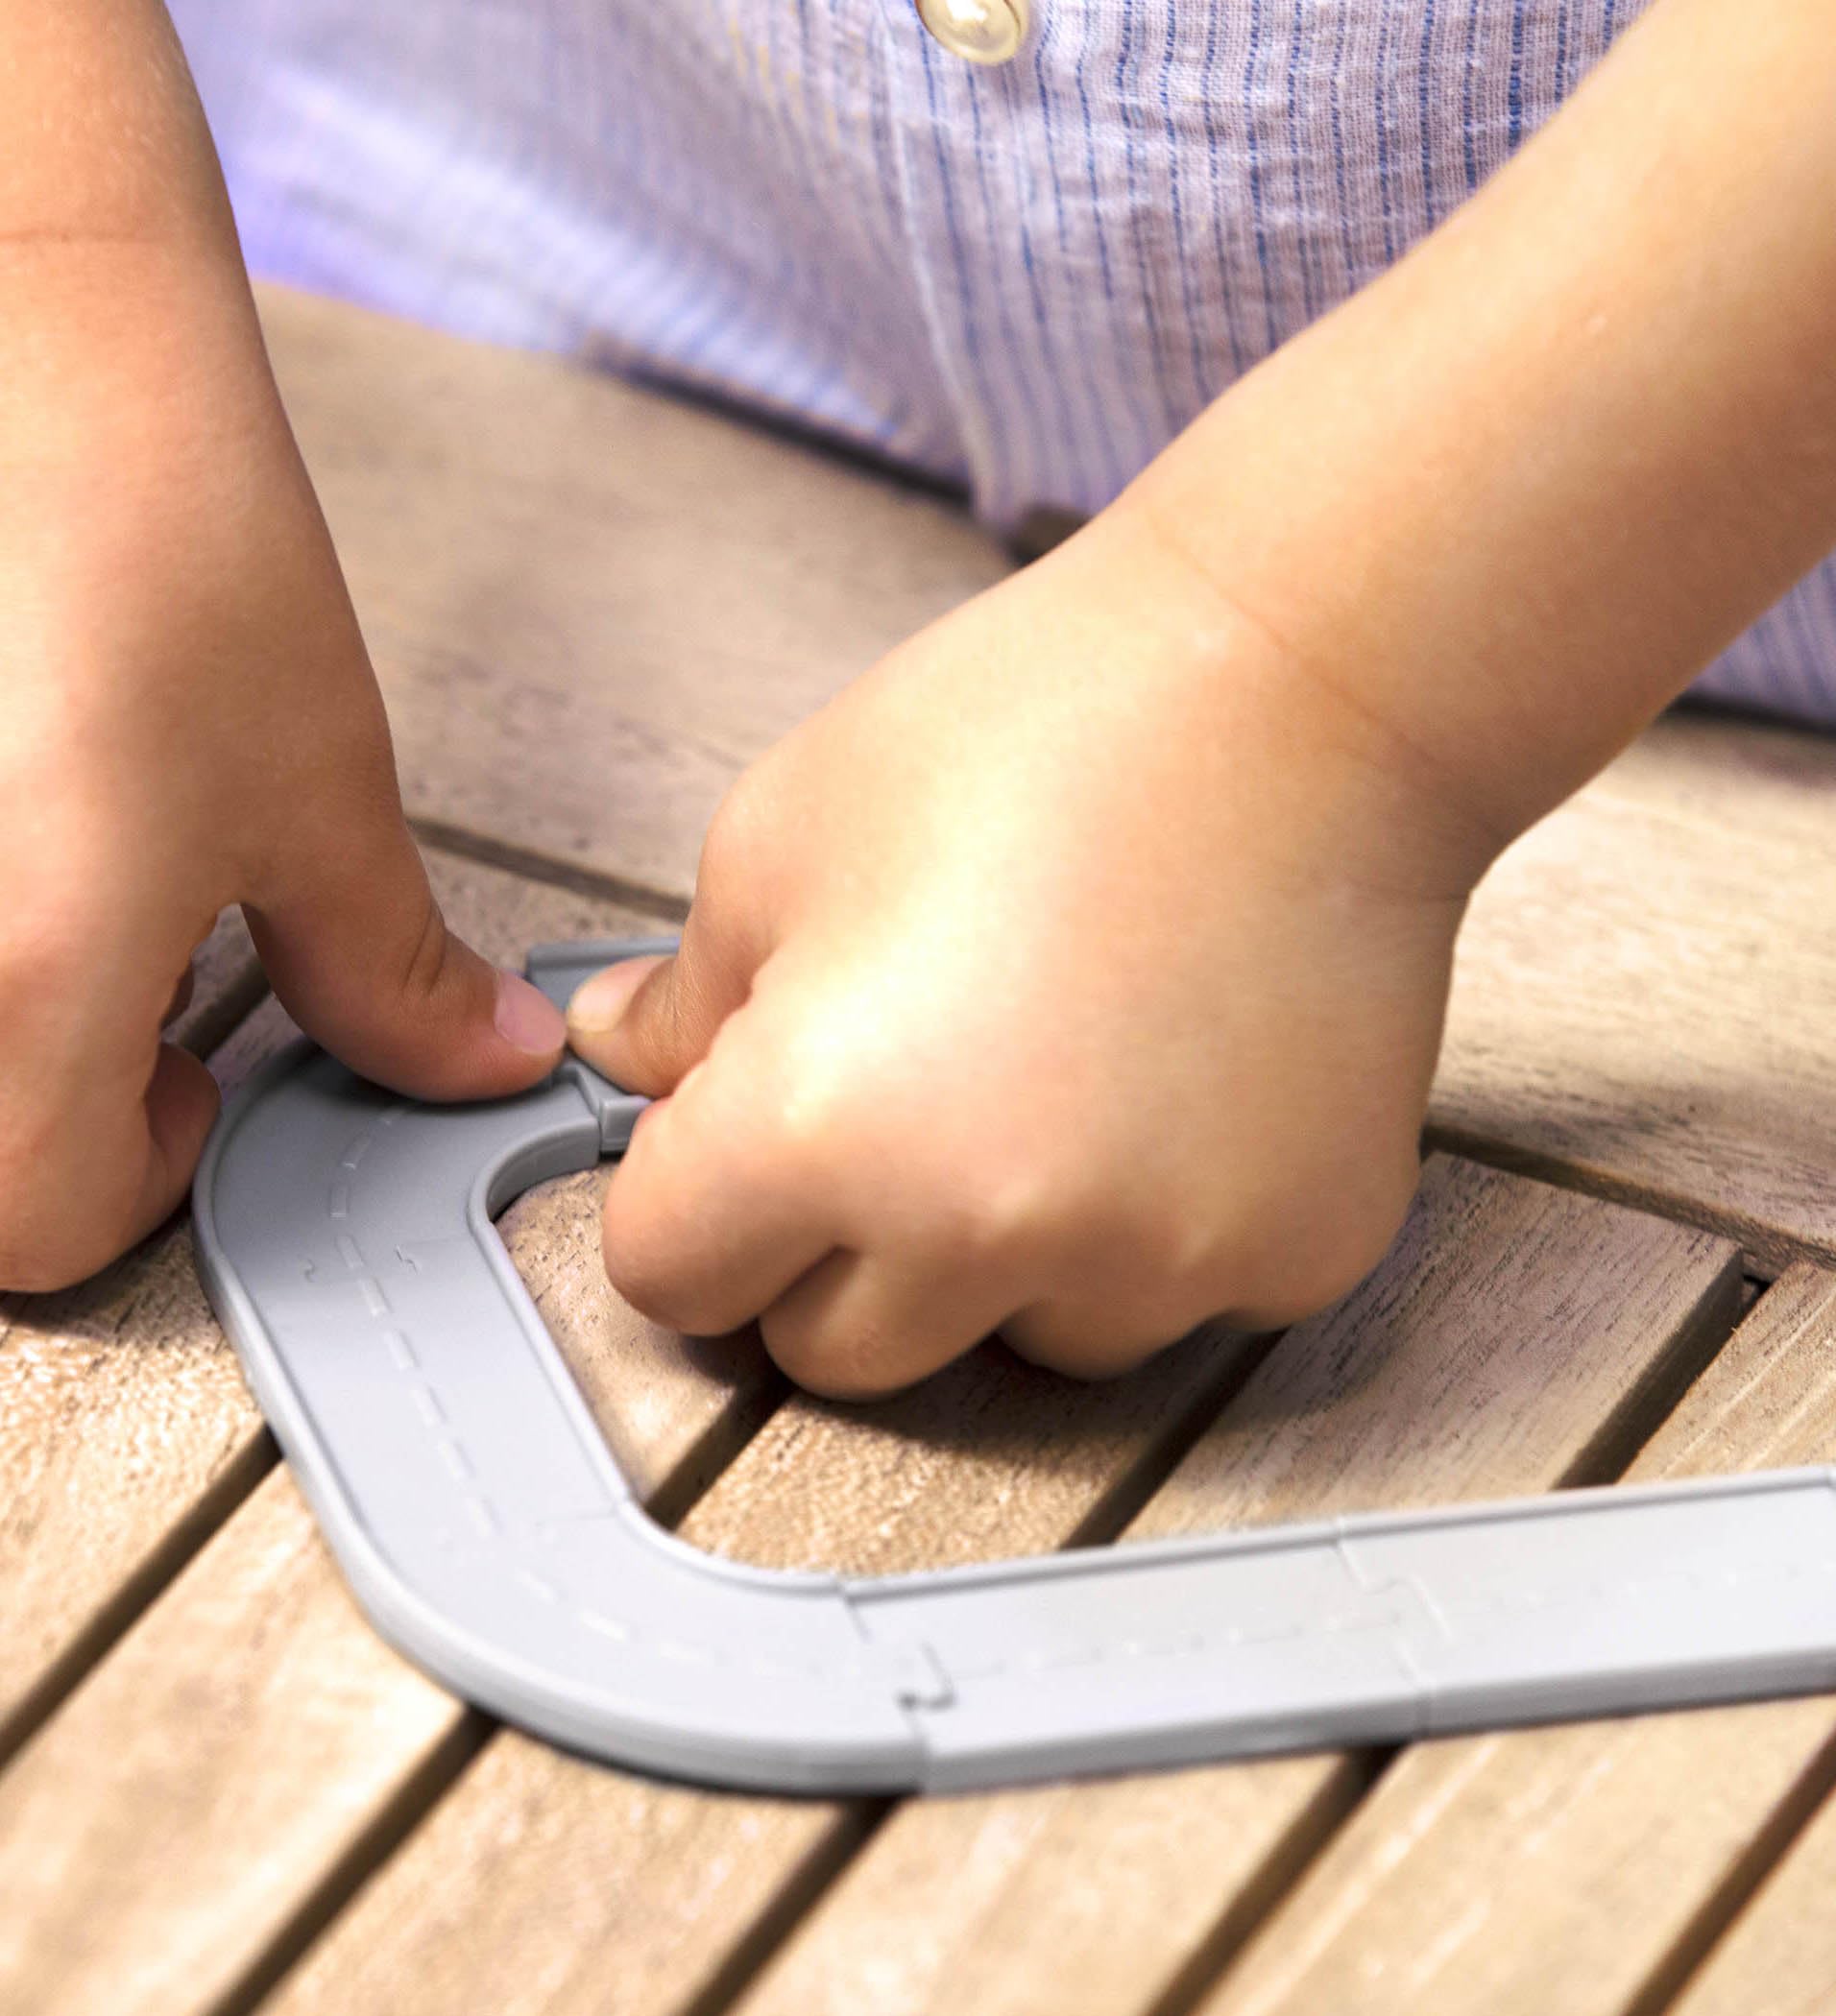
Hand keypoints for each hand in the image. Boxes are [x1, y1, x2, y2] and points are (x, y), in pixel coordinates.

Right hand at [0, 315, 566, 1292]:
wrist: (28, 338)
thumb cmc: (167, 547)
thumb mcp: (315, 795)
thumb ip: (391, 977)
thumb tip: (483, 1063)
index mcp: (15, 984)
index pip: (42, 1232)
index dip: (141, 1182)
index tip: (194, 1081)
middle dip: (47, 1121)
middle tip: (135, 1005)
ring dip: (5, 1031)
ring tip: (73, 888)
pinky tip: (19, 822)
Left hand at [565, 507, 1479, 1396]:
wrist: (1303, 686)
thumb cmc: (1041, 726)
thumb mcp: (788, 831)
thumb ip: (687, 994)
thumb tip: (639, 1064)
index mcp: (822, 1129)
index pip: (671, 1279)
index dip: (685, 1204)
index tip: (726, 1148)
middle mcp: (986, 1234)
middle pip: (835, 1351)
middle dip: (830, 1250)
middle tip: (894, 1101)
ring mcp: (1156, 1261)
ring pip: (1018, 1339)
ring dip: (1006, 1254)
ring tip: (1060, 1076)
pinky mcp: (1289, 1252)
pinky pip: (1172, 1299)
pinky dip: (1155, 1228)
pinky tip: (1175, 1085)